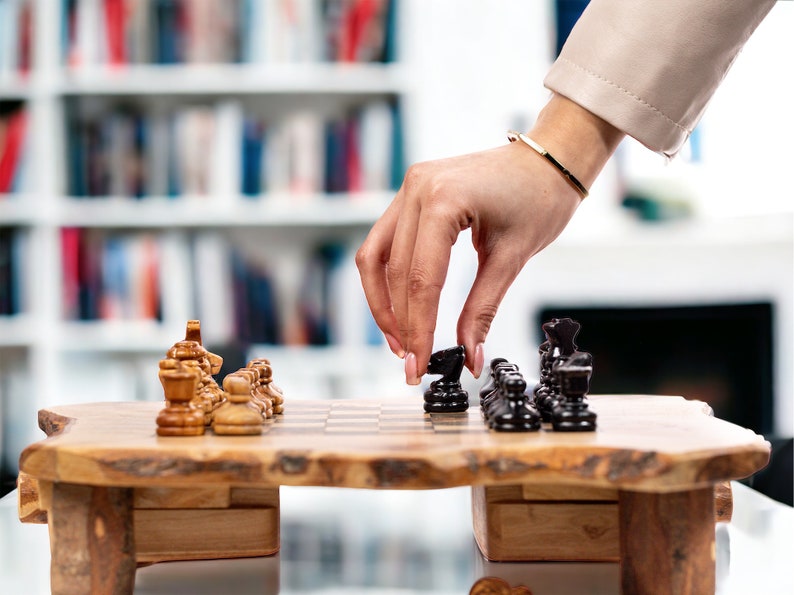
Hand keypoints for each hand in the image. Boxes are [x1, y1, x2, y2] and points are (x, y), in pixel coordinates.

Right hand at [356, 95, 622, 383]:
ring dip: (384, 303)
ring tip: (399, 341)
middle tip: (410, 364)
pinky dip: (388, 277)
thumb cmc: (540, 198)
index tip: (418, 365)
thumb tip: (469, 356)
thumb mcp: (512, 258)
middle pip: (395, 272)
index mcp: (443, 200)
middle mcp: (416, 188)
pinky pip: (385, 241)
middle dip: (401, 323)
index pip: (421, 279)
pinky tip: (398, 307)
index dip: (418, 328)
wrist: (549, 159)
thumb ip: (483, 309)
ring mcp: (409, 186)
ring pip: (376, 257)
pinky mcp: (410, 192)